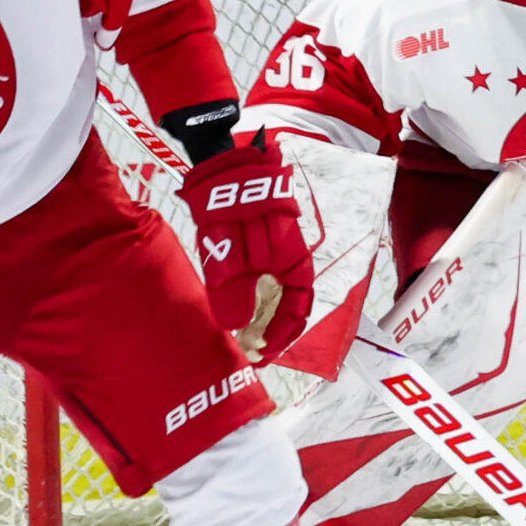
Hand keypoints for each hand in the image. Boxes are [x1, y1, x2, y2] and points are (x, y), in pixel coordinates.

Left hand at [181, 134, 315, 361]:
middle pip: (289, 306)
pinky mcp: (262, 246)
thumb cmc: (233, 213)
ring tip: (241, 334)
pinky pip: (266, 281)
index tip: (261, 355)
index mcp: (295, 265)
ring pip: (277, 294)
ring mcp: (278, 253)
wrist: (227, 170)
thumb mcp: (229, 260)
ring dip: (262, 317)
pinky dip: (255, 299)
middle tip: (249, 351)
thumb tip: (236, 329)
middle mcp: (292, 261)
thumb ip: (234, 297)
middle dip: (271, 333)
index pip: (298, 312)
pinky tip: (236, 306)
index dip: (281, 338)